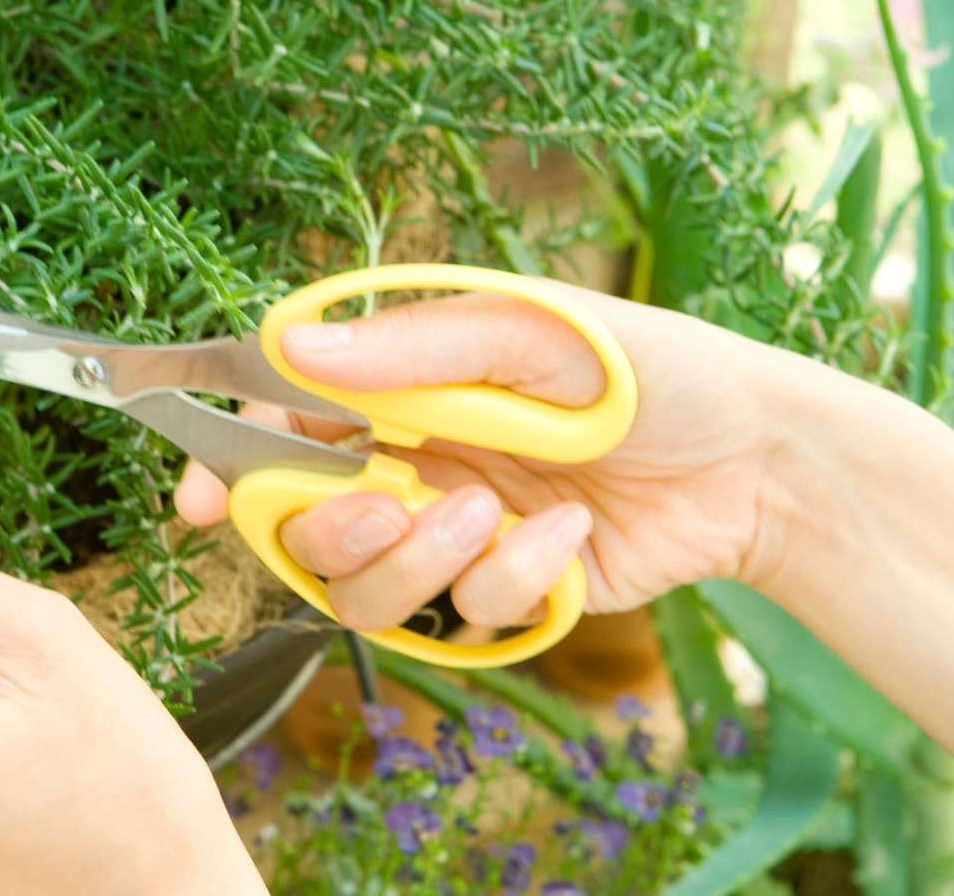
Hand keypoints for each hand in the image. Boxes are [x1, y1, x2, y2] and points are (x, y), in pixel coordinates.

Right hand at [175, 284, 793, 629]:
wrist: (755, 459)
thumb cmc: (644, 370)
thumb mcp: (527, 334)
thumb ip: (407, 349)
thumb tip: (288, 345)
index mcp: (396, 389)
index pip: (276, 427)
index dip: (226, 466)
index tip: (198, 502)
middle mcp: (407, 462)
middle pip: (305, 528)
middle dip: (335, 531)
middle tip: (394, 508)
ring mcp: (449, 532)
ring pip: (367, 590)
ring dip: (423, 561)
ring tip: (498, 517)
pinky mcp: (498, 592)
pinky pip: (465, 618)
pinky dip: (514, 581)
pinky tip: (570, 538)